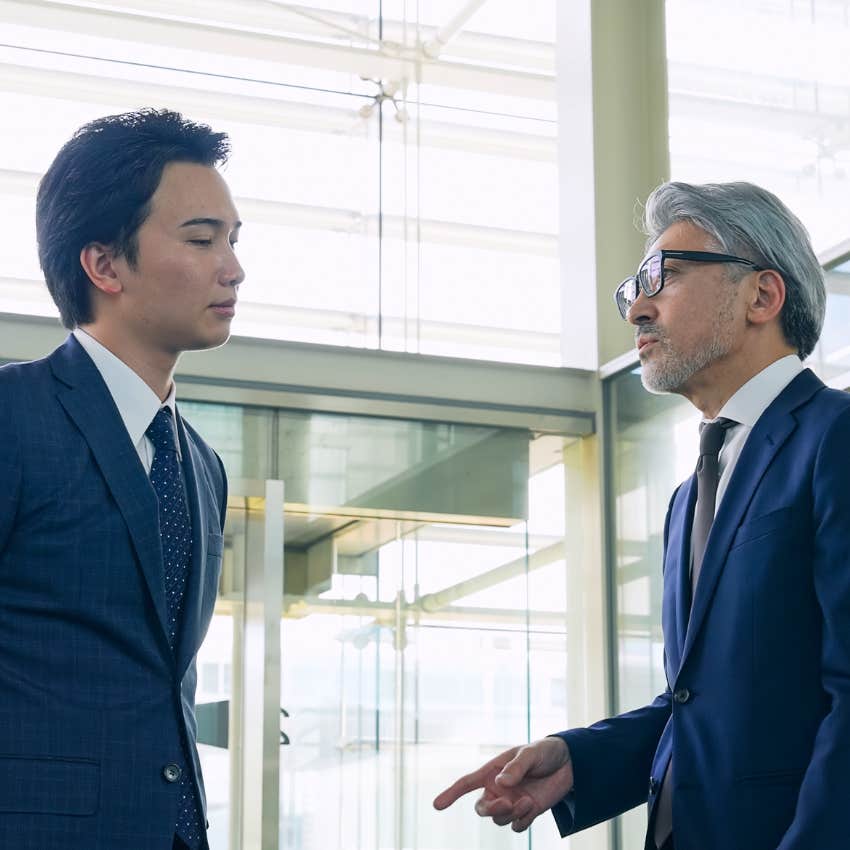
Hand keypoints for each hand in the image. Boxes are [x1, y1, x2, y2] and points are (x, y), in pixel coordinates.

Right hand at [432, 736, 573, 831]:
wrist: (568, 764)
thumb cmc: (544, 752)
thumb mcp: (531, 753)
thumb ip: (516, 767)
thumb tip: (501, 783)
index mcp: (493, 771)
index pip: (467, 784)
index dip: (451, 794)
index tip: (437, 805)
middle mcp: (498, 789)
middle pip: (481, 808)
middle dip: (491, 809)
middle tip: (507, 803)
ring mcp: (512, 802)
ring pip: (499, 819)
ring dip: (511, 814)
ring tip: (527, 801)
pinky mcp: (526, 813)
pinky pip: (517, 826)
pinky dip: (522, 820)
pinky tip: (531, 807)